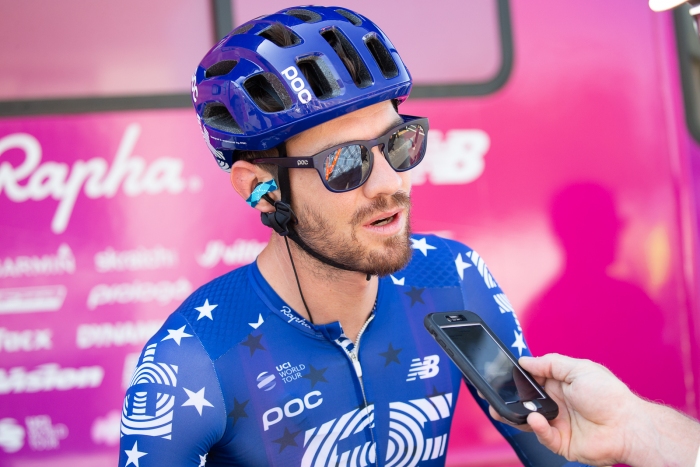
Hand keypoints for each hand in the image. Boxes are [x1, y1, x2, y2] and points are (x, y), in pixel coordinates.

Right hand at [488, 353, 641, 465]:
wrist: (628, 426)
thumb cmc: (609, 395)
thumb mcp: (578, 369)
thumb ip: (549, 364)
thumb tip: (524, 361)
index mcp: (560, 385)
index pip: (532, 381)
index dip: (517, 378)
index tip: (501, 375)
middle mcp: (557, 404)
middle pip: (526, 402)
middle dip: (508, 399)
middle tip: (492, 395)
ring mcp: (558, 424)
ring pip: (528, 420)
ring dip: (514, 415)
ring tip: (502, 409)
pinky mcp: (562, 443)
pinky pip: (543, 436)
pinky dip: (536, 428)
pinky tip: (535, 419)